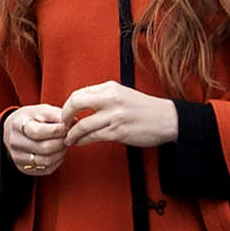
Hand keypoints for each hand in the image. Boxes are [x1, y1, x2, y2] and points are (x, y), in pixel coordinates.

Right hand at [0, 101, 75, 178]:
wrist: (14, 131)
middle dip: (61, 142)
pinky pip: (47, 169)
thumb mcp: (42, 110)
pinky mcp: (24, 168)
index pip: (38, 132)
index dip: (57, 130)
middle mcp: (15, 142)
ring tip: (63, 144)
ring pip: (46, 161)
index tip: (65, 127)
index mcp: (17, 124)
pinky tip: (57, 152)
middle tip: (67, 136)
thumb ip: (57, 114)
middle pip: (44, 148)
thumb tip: (73, 123)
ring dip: (60, 153)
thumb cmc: (31, 118)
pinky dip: (57, 161)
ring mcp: (18, 157)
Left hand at [53, 81, 182, 151]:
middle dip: (65, 116)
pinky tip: (80, 142)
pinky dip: (82, 141)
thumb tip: (82, 104)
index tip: (66, 114)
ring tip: (69, 139)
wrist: (166, 119)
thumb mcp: (123, 94)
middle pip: (76, 103)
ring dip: (72, 134)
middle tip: (63, 125)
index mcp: (110, 88)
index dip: (68, 105)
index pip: (79, 93)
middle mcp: (111, 99)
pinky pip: (93, 137)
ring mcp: (114, 116)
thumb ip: (104, 97)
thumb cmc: (145, 108)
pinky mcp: (118, 132)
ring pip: (82, 125)